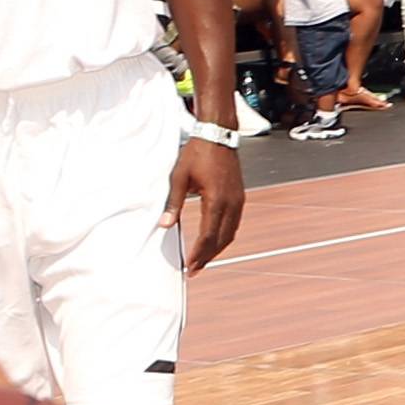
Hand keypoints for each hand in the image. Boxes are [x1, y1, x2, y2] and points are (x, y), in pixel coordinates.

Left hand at [166, 128, 243, 268]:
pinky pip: (234, 223)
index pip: (208, 236)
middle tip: (194, 270)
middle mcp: (231, 203)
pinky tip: (214, 241)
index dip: (198, 253)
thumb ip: (173, 203)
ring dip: (217, 248)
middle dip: (208, 257)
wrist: (218, 135)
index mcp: (216, 200)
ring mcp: (238, 200)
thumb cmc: (197, 153)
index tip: (189, 266)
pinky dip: (224, 236)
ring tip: (203, 259)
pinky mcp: (239, 197)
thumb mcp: (179, 177)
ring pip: (230, 233)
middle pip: (221, 239)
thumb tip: (164, 225)